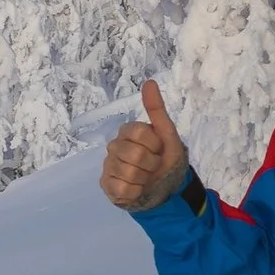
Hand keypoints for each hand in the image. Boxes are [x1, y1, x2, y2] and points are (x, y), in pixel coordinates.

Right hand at [100, 79, 189, 211]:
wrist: (166, 190)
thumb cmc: (167, 160)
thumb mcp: (168, 135)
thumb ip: (157, 110)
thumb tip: (149, 82)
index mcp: (128, 131)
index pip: (138, 132)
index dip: (154, 144)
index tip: (159, 149)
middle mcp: (114, 146)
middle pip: (134, 153)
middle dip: (151, 164)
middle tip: (154, 166)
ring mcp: (108, 166)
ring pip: (127, 173)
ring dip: (145, 179)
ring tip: (146, 178)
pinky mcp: (106, 185)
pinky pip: (122, 189)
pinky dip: (136, 192)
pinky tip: (138, 189)